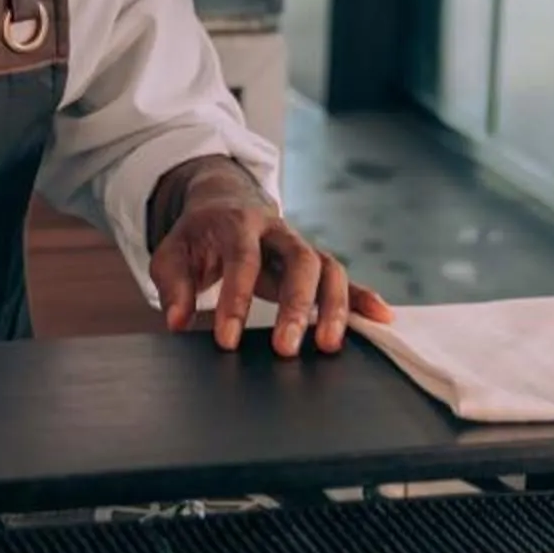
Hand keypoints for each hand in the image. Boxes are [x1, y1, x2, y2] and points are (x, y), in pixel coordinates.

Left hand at [150, 174, 393, 357]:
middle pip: (300, 260)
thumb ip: (173, 284)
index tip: (226, 340)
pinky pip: (346, 278)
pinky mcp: (316, 262)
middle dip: (296, 306)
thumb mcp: (172, 253)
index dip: (236, 299)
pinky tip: (381, 319)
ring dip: (333, 306)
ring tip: (328, 346)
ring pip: (329, 268)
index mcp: (238, 223)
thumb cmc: (197, 235)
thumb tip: (178, 321)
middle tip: (286, 349)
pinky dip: (364, 297)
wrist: (224, 203)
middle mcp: (278, 231)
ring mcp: (301, 245)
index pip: (242, 259)